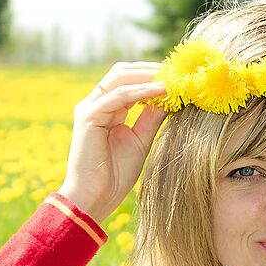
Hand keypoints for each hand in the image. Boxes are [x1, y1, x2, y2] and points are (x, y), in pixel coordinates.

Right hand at [58, 62, 167, 222]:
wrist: (96, 196)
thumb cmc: (116, 175)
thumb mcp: (141, 140)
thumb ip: (151, 118)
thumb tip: (169, 98)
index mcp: (106, 109)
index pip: (128, 81)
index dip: (151, 75)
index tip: (177, 75)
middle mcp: (96, 104)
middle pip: (122, 72)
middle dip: (150, 69)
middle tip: (177, 70)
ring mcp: (90, 108)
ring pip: (120, 78)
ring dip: (148, 75)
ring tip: (173, 76)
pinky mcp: (89, 116)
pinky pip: (119, 96)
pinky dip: (142, 91)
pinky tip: (162, 90)